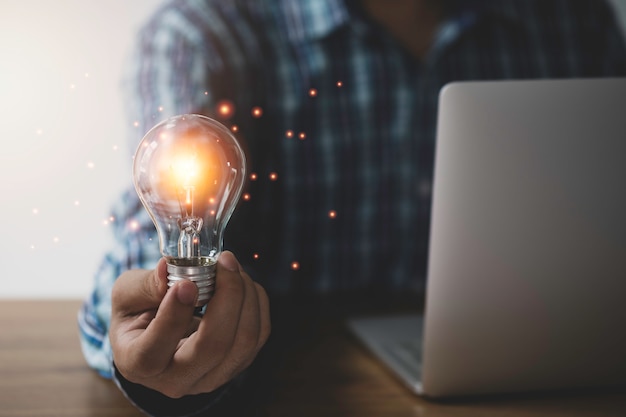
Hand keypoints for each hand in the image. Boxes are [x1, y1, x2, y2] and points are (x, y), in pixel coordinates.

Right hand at [109, 251, 270, 397]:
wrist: (154, 337)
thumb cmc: (137, 314)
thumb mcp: (127, 295)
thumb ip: (144, 285)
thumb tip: (166, 269)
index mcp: (138, 364)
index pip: (154, 351)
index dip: (173, 316)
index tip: (186, 283)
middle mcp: (176, 380)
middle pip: (213, 347)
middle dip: (227, 297)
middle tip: (224, 261)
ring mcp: (211, 377)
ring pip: (244, 342)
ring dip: (246, 295)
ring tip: (232, 267)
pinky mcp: (236, 365)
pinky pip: (258, 335)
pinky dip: (256, 302)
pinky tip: (241, 283)